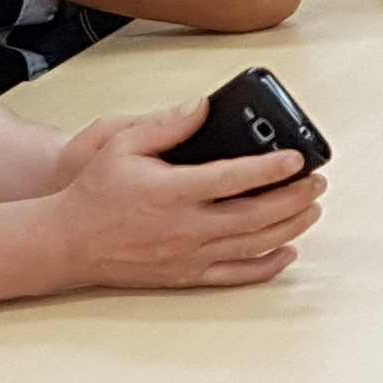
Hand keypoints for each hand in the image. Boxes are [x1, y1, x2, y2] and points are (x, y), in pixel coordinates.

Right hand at [50, 98, 327, 289]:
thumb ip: (166, 124)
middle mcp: (184, 227)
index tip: (297, 158)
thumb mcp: (122, 145)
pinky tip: (287, 252)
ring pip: (252, 245)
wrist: (65, 242)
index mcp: (172, 192)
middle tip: (317, 181)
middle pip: (254, 216)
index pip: (234, 179)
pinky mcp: (184, 275)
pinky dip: (266, 267)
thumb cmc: (93, 193)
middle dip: (294, 198)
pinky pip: (234, 275)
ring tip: (312, 208)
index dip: (271, 168)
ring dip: (290, 227)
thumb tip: (203, 107)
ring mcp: (186, 255)